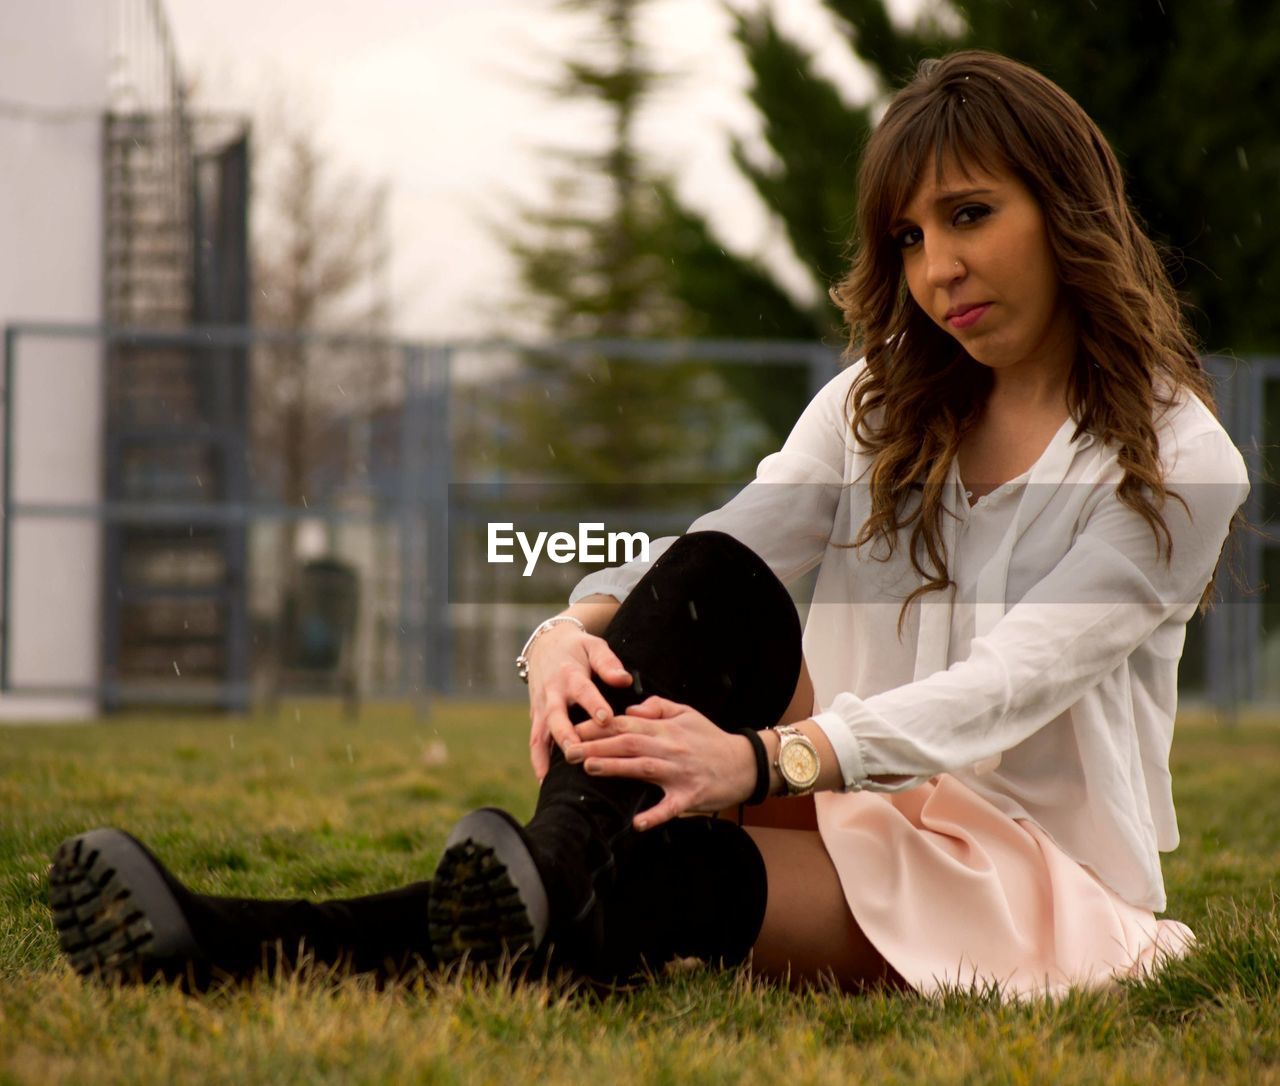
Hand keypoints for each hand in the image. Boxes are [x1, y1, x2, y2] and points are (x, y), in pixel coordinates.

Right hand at [527, 624, 632, 781]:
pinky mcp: (536, 718)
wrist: (546, 646)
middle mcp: (552, 694)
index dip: (594, 704)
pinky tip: (545, 784)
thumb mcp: (594, 647)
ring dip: (546, 757)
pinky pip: (536, 742)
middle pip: (556, 717)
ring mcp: (541, 708)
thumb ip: (608, 663)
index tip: (606, 719)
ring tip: (554, 781)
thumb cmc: (578, 649)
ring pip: (540, 734)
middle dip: (565, 735)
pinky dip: (539, 762)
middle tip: (576, 753)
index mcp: (570, 675)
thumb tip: (624, 680)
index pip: (583, 691)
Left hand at [566, 696, 758, 829]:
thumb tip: (629, 709)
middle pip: (628, 742)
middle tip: (570, 749)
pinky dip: (654, 816)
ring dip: (615, 767)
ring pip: (642, 767)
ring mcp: (679, 773)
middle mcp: (670, 748)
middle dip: (597, 745)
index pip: (627, 723)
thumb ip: (657, 707)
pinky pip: (670, 808)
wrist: (745, 763)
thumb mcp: (687, 713)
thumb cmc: (711, 739)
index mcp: (666, 728)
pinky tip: (636, 823)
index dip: (599, 725)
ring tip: (589, 768)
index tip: (574, 727)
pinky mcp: (690, 796)